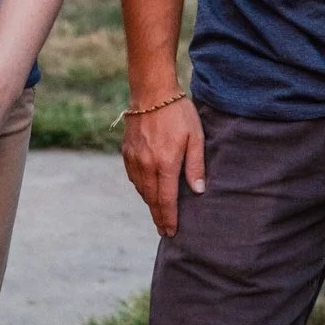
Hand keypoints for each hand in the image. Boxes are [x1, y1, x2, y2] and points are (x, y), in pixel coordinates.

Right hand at [121, 94, 204, 235]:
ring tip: (157, 213)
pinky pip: (133, 177)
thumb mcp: (195, 136)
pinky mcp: (126, 151)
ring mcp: (134, 159)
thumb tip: (198, 191)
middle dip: (158, 216)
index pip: (167, 200)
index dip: (169, 218)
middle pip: (152, 199)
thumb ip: (196, 165)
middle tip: (163, 230)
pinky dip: (140, 188)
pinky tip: (147, 190)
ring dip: (149, 203)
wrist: (151, 92)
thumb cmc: (178, 112)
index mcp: (165, 164)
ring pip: (141, 190)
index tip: (171, 232)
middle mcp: (147, 165)